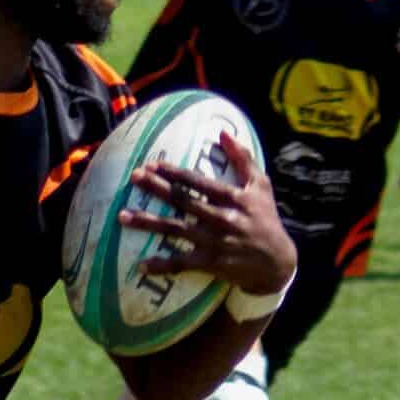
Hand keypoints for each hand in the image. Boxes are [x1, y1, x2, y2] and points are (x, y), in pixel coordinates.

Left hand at [125, 134, 294, 298]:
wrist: (277, 262)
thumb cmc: (266, 219)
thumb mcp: (261, 186)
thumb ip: (243, 158)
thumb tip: (223, 133)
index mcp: (232, 197)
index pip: (197, 182)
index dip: (174, 172)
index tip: (152, 164)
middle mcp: (221, 218)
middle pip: (182, 201)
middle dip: (156, 188)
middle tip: (133, 177)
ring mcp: (214, 242)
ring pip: (175, 230)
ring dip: (148, 223)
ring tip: (122, 216)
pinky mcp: (211, 263)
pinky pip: (182, 264)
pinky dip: (161, 265)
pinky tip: (140, 266)